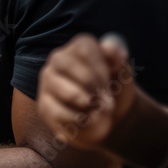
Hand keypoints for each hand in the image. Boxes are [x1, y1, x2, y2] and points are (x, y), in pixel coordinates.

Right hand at [37, 33, 136, 150]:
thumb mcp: (123, 72)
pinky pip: (56, 111)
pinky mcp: (44, 105)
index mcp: (77, 49)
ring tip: (98, 109)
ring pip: (58, 86)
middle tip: (105, 97)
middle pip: (63, 62)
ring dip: (84, 100)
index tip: (110, 82)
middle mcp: (57, 61)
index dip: (100, 66)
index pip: (83, 48)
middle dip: (88, 82)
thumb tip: (108, 48)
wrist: (110, 117)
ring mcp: (48, 83)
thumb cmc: (114, 90)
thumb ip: (119, 57)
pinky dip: (77, 118)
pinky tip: (88, 119)